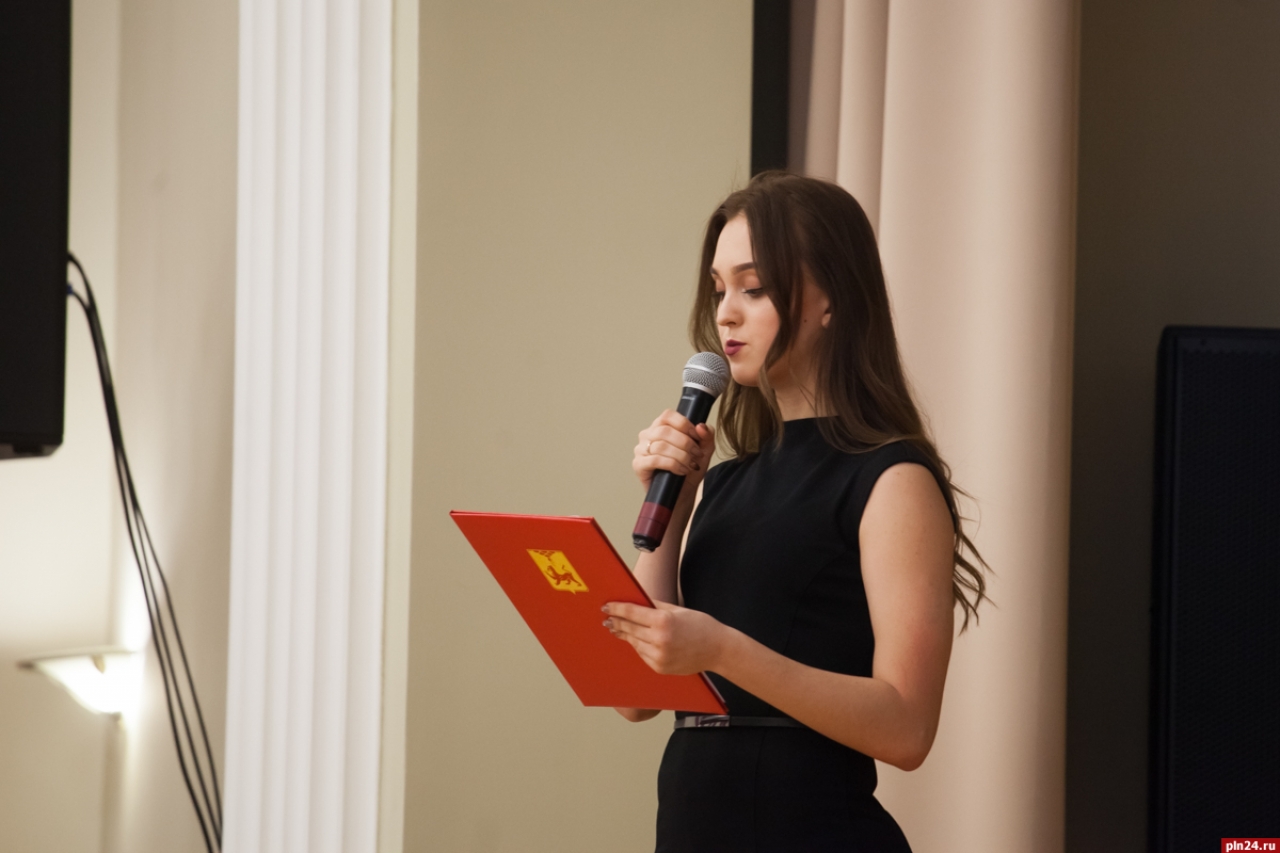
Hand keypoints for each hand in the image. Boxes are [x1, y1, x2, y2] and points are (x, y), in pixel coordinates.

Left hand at [602, 600, 728, 675]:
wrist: (718, 650)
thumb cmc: (700, 626)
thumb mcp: (678, 610)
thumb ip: (654, 606)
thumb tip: (636, 601)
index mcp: (664, 621)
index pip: (632, 613)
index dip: (617, 609)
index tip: (607, 606)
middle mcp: (659, 640)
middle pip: (629, 629)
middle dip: (616, 622)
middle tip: (607, 618)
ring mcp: (659, 656)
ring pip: (634, 642)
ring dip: (624, 634)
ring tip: (616, 628)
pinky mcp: (660, 667)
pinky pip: (642, 654)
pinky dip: (637, 646)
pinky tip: (633, 640)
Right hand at [633, 410, 715, 494]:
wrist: (682, 493)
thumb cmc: (689, 470)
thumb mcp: (704, 451)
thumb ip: (706, 436)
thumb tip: (701, 426)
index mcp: (661, 426)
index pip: (668, 415)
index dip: (684, 424)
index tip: (697, 437)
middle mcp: (648, 435)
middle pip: (665, 430)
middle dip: (685, 443)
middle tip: (696, 455)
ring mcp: (641, 450)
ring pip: (661, 445)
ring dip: (681, 456)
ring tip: (690, 465)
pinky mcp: (638, 465)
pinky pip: (655, 460)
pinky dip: (673, 465)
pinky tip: (681, 471)